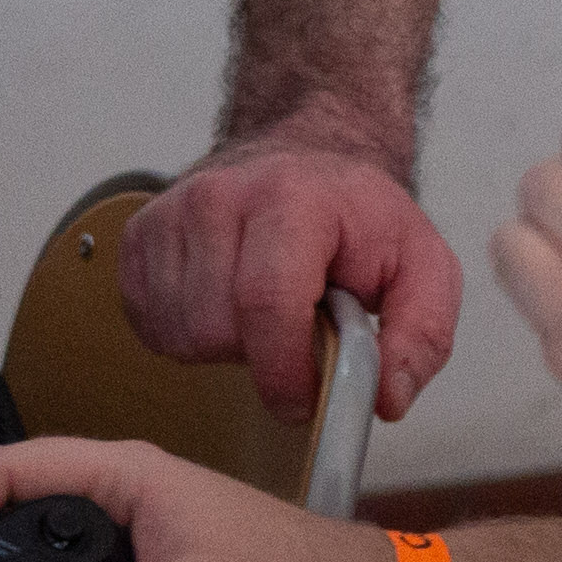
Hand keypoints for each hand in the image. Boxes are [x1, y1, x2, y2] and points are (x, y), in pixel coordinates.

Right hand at [122, 131, 461, 420]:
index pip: (267, 300)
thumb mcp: (421, 266)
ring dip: (225, 347)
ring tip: (262, 314)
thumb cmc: (356, 219)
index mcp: (293, 198)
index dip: (284, 370)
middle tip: (296, 329)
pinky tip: (226, 307)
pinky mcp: (139, 237)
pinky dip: (190, 335)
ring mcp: (171, 213)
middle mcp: (219, 196)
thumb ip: (422, 334)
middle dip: (261, 355)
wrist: (303, 163)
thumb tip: (387, 397)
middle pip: (217, 329)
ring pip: (181, 334)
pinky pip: (151, 327)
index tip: (304, 398)